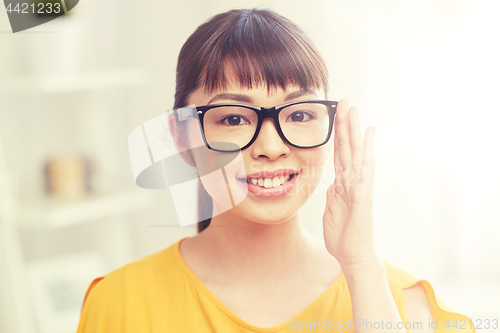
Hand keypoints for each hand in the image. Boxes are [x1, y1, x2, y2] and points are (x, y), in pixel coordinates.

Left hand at [323, 99, 376, 269]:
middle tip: (345, 102)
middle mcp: (352, 180)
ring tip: (354, 110)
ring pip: (357, 152)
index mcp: (342, 183)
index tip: (336, 116)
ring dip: (354, 131)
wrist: (351, 255)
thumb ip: (333, 194)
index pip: (339, 153)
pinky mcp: (363, 194)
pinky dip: (366, 151)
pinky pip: (365, 169)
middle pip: (348, 147)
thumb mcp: (331, 209)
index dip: (337, 135)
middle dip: (345, 124)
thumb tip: (333, 182)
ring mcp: (359, 185)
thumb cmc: (342, 235)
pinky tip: (368, 135)